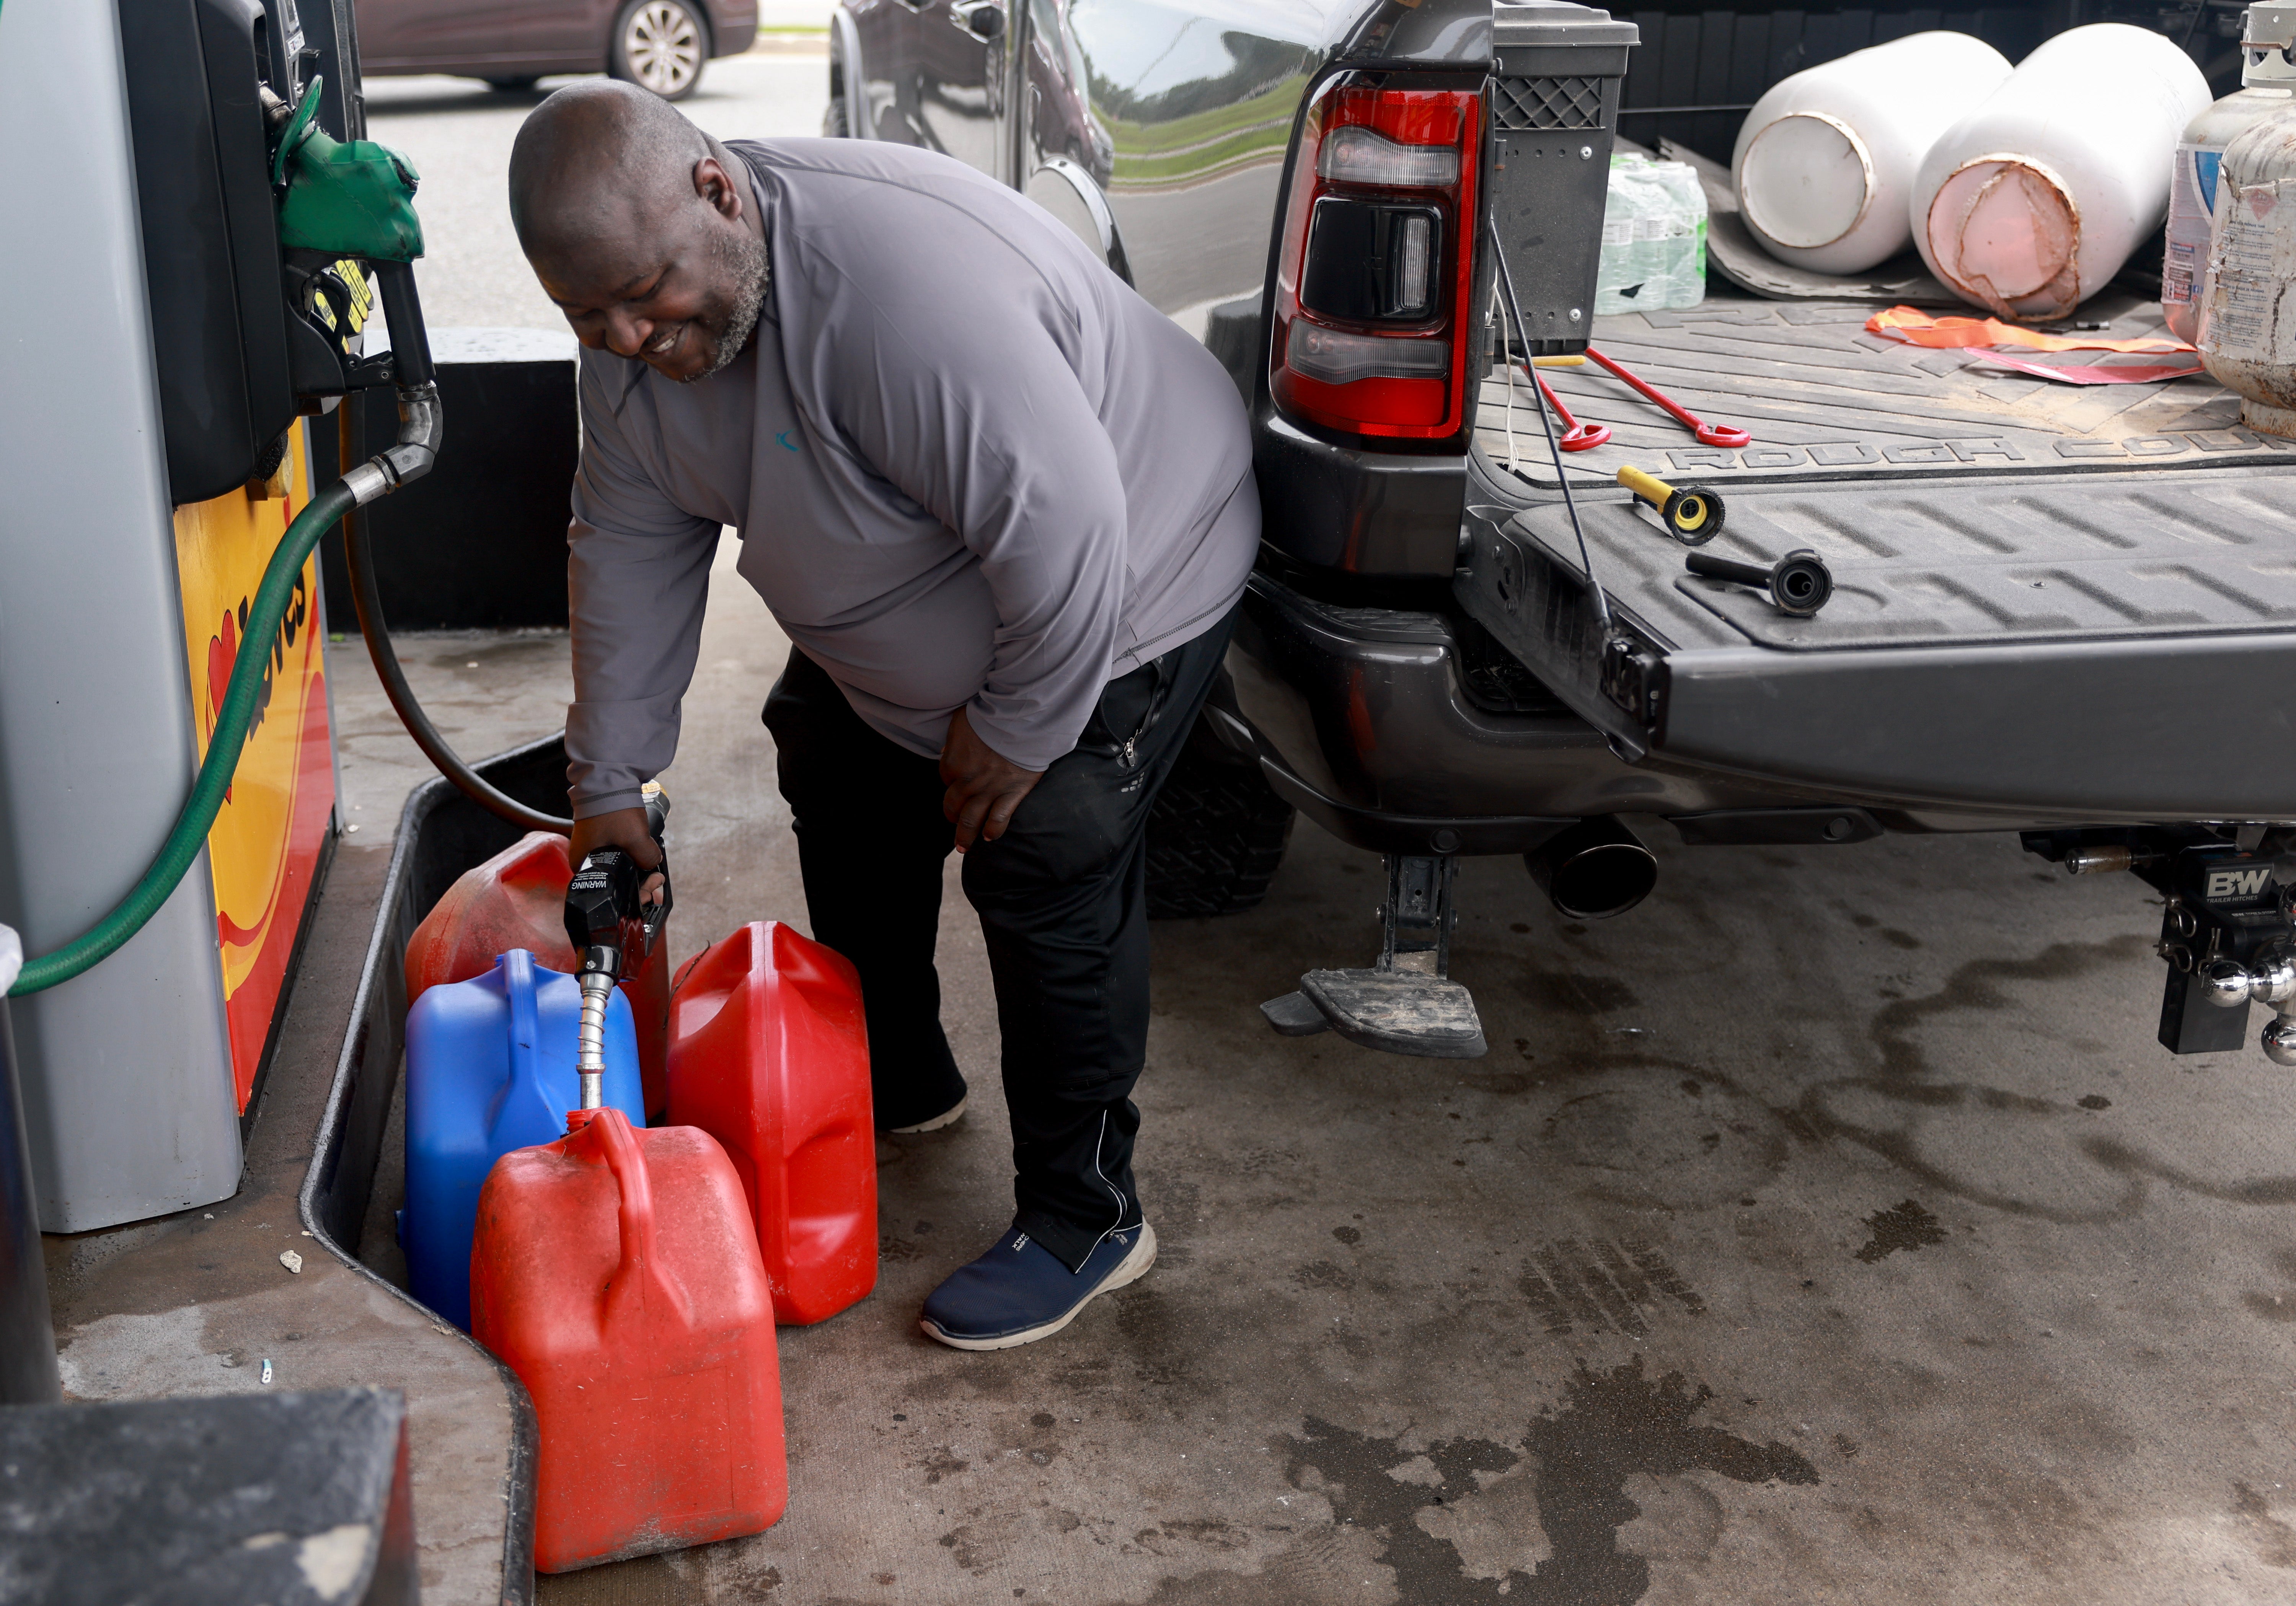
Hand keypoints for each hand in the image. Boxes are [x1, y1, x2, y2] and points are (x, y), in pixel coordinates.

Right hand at [568, 806, 665, 902]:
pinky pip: (619, 853)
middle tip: (657, 879)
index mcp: (582, 866)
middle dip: (640, 883)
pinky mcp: (600, 836)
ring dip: (638, 869)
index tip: (652, 887)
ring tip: (655, 869)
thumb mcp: (636, 840)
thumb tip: (653, 866)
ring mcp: (591, 847)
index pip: (610, 892)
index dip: (635, 894)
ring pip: (619, 867)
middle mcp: (583, 860)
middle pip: (616, 882)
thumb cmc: (614, 811)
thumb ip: (647, 860)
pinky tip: (645, 853)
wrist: (609, 779)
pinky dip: (633, 855)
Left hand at [941, 707, 1042, 852]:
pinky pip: (999, 818)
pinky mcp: (1012, 793)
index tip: (957, 784)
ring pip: (971, 819)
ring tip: (963, 846)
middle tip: (954, 822)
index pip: (946, 779)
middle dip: (952, 816)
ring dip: (965, 835)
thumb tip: (947, 750)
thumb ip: (953, 739)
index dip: (951, 782)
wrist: (1022, 718)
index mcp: (953, 762)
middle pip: (954, 805)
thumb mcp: (961, 720)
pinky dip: (993, 829)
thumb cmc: (991, 714)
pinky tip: (990, 836)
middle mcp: (968, 781)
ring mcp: (990, 790)